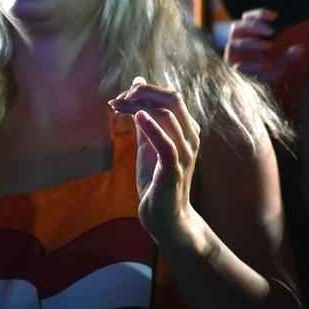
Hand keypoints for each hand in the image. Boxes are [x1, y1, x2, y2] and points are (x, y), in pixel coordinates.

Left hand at [109, 77, 205, 249]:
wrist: (167, 218)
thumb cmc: (157, 182)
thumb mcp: (148, 147)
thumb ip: (144, 121)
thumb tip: (136, 92)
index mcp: (186, 130)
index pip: (170, 97)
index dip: (145, 91)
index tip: (120, 97)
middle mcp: (190, 137)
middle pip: (173, 100)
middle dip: (144, 92)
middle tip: (119, 98)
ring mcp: (185, 152)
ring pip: (170, 116)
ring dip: (140, 106)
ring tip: (119, 106)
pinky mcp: (175, 169)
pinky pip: (167, 144)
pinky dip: (153, 128)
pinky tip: (138, 117)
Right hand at [223, 9, 302, 85]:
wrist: (258, 95)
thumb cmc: (269, 73)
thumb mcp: (282, 63)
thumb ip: (290, 56)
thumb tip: (299, 49)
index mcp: (245, 38)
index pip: (246, 19)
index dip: (258, 14)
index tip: (275, 16)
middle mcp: (235, 46)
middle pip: (235, 28)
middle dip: (254, 26)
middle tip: (271, 31)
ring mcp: (231, 59)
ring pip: (233, 44)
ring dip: (253, 43)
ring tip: (270, 45)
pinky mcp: (231, 72)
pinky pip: (238, 65)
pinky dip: (253, 64)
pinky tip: (265, 64)